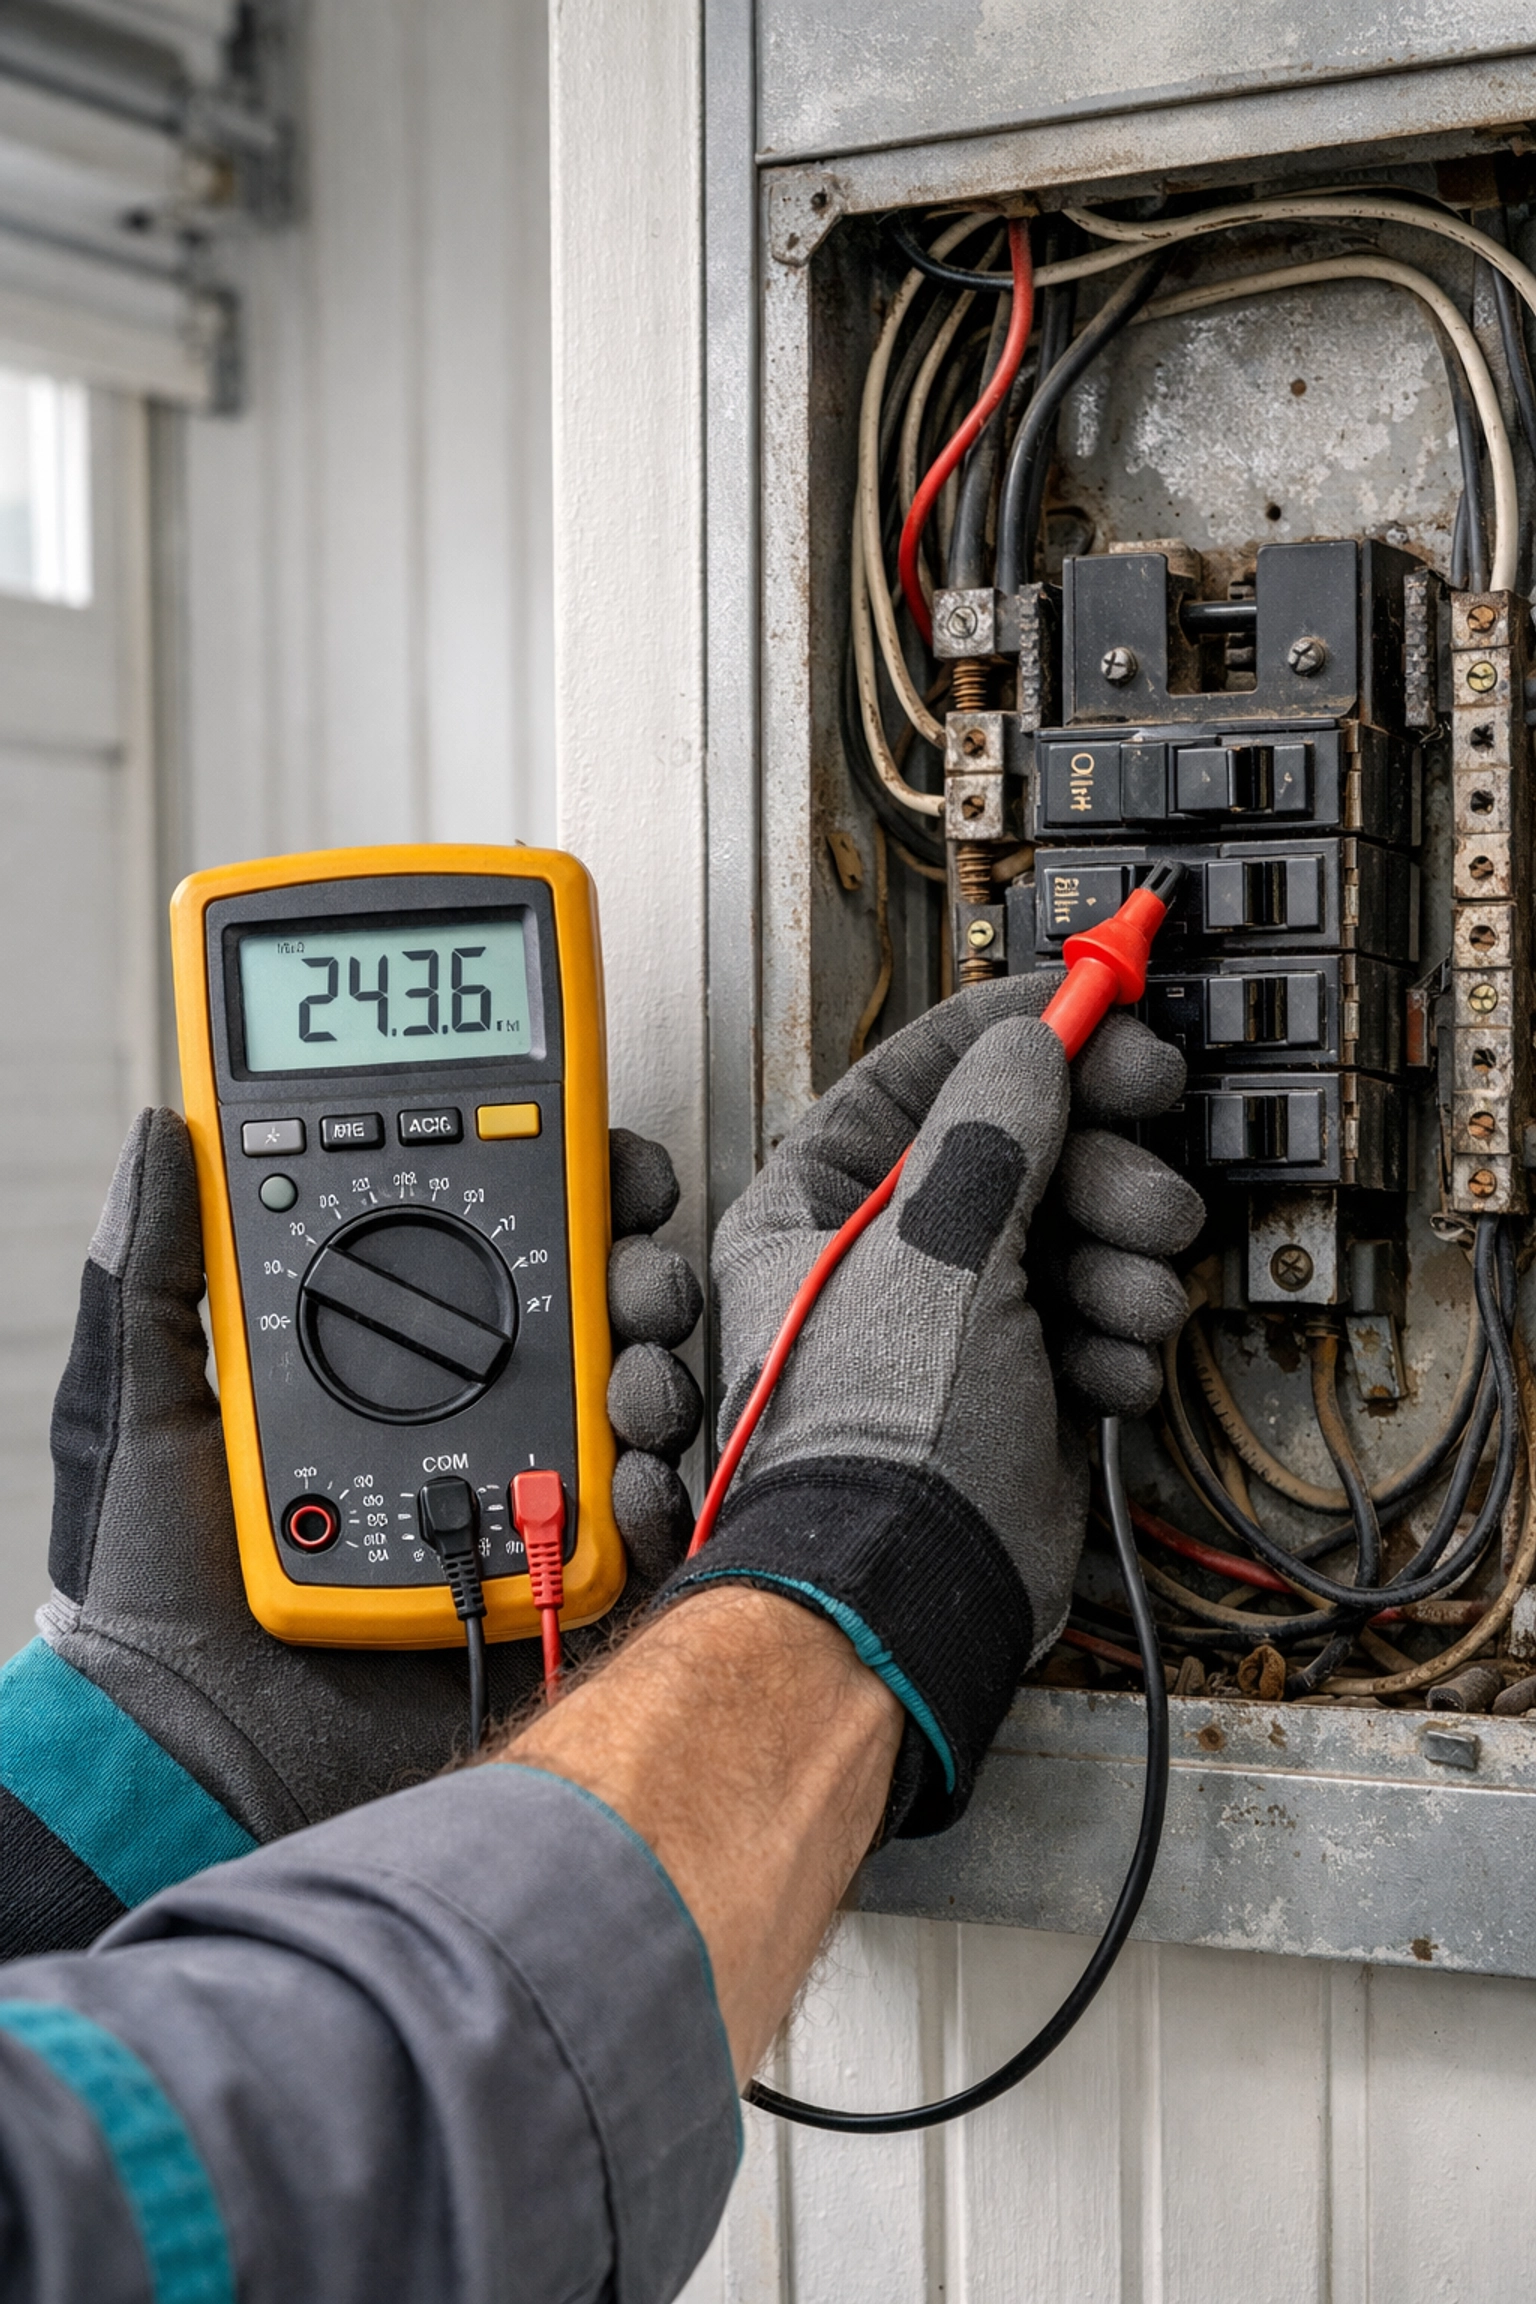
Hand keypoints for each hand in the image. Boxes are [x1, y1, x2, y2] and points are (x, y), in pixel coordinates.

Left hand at [35, 1111, 700, 1862]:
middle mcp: (474, 1414)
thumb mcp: (148, 1407)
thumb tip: (168, 1138)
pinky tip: (633, 1478)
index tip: (611, 1162)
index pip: (502, 1241)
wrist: (192, 1744)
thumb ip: (160, 1271)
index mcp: (394, 1357)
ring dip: (658, 1372)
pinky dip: (658, 1495)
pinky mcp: (551, 1585)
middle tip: (638, 1276)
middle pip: (597, 1312)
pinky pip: (640, 1530)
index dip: (573, 1188)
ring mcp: (520, 1495)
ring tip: (633, 1385)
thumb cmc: (158, 1590)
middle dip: (641, 1274)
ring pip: (635, 1404)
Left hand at [664, 977, 1201, 1835]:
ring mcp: (960, 1313)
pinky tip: (1101, 1369)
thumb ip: (992, 1129)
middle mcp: (889, 1247)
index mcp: (822, 1199)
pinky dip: (1116, 1335)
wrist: (910, 1593)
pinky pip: (1097, 1311)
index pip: (925, 1069)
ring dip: (1116, 1257)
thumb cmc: (878, 1441)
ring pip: (1075, 1225)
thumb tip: (1032, 1046)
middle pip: (1021, 1141)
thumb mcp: (934, 1246)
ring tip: (1114, 1300)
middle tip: (1144, 1162)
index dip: (1018, 1030)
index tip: (1101, 1007)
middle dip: (1096, 1159)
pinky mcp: (1023, 1377)